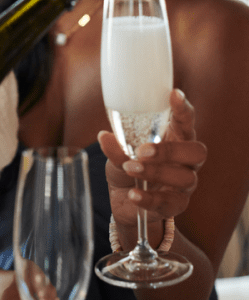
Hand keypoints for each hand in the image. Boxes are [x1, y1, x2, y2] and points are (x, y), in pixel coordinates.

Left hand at [99, 89, 206, 230]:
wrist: (124, 201)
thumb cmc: (127, 167)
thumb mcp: (117, 154)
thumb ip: (115, 146)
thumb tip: (104, 136)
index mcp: (174, 139)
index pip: (186, 121)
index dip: (183, 108)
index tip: (174, 94)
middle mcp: (186, 161)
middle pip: (196, 151)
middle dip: (170, 150)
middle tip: (143, 151)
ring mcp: (184, 184)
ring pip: (185, 177)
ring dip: (156, 172)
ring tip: (130, 168)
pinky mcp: (176, 204)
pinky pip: (169, 203)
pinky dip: (149, 198)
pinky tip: (133, 193)